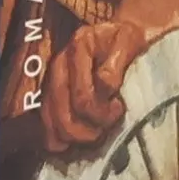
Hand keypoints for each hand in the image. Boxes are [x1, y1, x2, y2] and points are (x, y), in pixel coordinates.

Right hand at [41, 18, 147, 153]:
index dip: (103, 112)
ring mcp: (51, 81)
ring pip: (55, 126)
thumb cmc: (128, 40)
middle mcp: (59, 64)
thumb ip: (116, 65)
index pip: (83, 97)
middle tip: (109, 124)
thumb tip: (105, 88)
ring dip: (79, 137)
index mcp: (79, 47)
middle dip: (91, 130)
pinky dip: (61, 142)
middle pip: (66, 116)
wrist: (120, 37)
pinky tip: (78, 141)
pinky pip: (47, 129)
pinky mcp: (49, 96)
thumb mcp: (131, 41)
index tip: (119, 106)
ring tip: (98, 131)